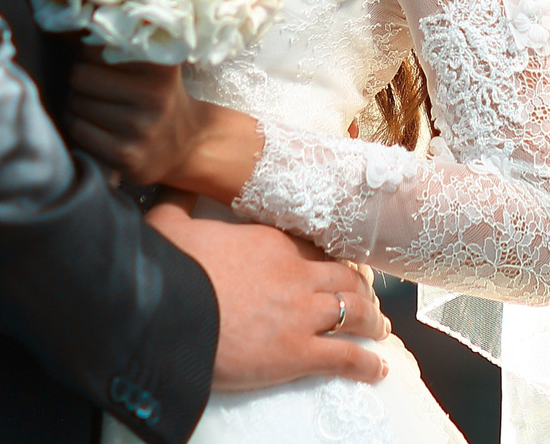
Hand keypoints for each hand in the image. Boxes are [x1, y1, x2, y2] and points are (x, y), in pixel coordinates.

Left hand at [68, 57, 258, 196]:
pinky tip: (92, 124)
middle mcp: (153, 95)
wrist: (186, 143)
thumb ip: (121, 42)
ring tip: (95, 104)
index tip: (97, 59)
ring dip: (76, 102)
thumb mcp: (154, 64)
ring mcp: (139, 128)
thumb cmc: (160, 95)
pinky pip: (78, 130)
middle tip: (92, 84)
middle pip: (80, 75)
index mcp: (159, 66)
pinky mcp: (125, 156)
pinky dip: (77, 125)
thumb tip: (69, 28)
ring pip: (76, 103)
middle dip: (79, 78)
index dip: (88, 52)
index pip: (96, 46)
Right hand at [147, 203, 388, 391]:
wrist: (171, 311)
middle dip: (361, 288)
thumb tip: (175, 179)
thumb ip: (178, 200)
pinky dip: (366, 364)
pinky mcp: (299, 352)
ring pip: (353, 312)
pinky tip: (377, 370)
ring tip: (380, 330)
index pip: (315, 247)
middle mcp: (296, 274)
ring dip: (372, 322)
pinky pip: (345, 357)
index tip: (338, 263)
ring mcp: (302, 314)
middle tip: (368, 298)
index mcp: (270, 243)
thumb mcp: (169, 223)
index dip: (331, 257)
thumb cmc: (171, 267)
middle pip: (344, 278)